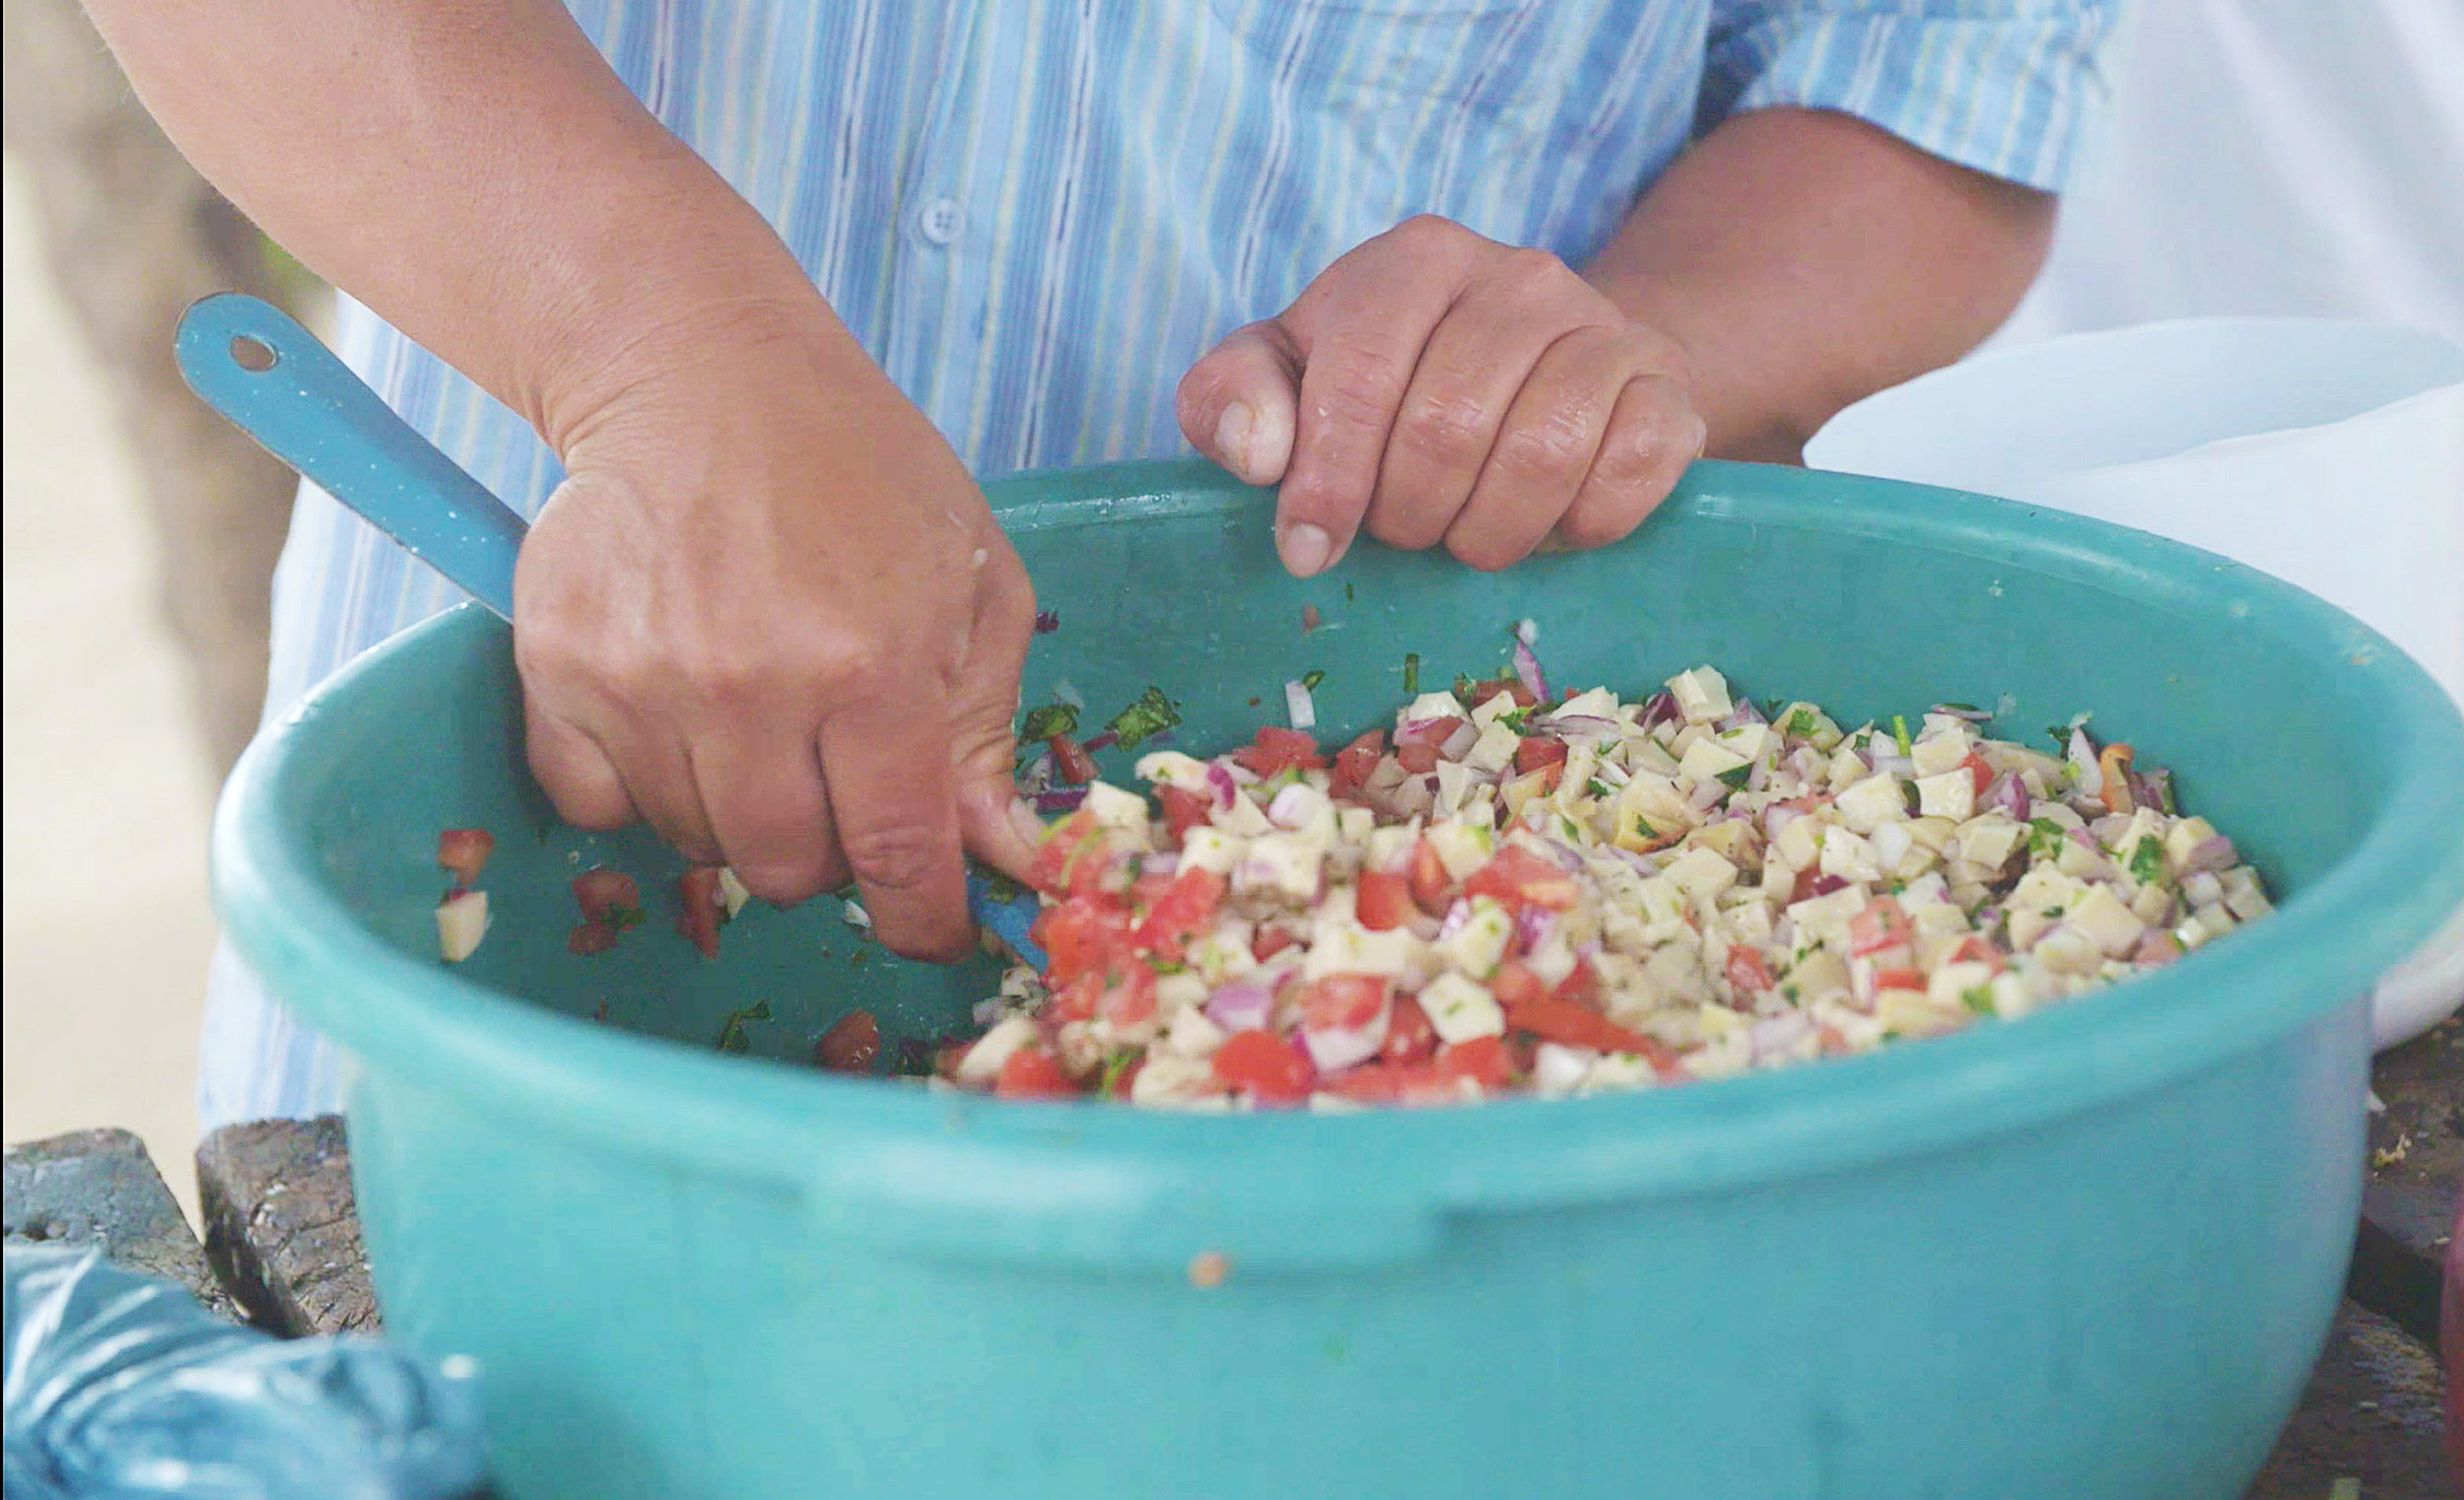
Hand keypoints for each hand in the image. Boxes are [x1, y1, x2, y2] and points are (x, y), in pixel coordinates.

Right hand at [513, 294, 1041, 959]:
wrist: (698, 372)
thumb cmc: (858, 472)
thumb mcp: (973, 581)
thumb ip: (984, 730)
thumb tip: (1003, 861)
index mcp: (874, 669)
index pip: (897, 856)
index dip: (922, 918)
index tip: (930, 929)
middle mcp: (754, 688)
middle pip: (790, 870)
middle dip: (828, 849)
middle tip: (835, 775)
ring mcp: (644, 683)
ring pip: (698, 845)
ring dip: (738, 812)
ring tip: (758, 714)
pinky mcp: (557, 670)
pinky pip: (597, 808)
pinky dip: (638, 788)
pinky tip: (675, 713)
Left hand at [1177, 215, 1704, 575]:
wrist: (1548, 370)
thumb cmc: (1396, 386)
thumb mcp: (1293, 376)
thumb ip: (1232, 398)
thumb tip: (1257, 451)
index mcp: (1416, 260)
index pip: (1362, 371)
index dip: (1330, 478)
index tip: (1309, 548)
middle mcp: (1518, 275)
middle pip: (1447, 427)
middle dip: (1408, 515)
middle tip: (1403, 533)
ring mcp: (1603, 326)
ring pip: (1539, 458)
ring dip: (1487, 533)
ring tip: (1466, 538)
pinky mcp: (1665, 388)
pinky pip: (1623, 476)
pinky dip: (1574, 528)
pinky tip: (1546, 525)